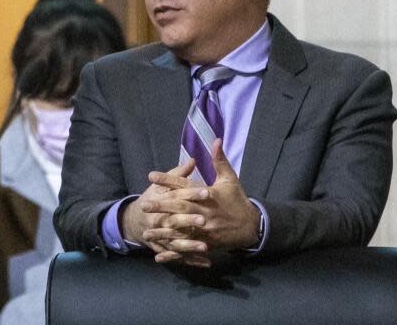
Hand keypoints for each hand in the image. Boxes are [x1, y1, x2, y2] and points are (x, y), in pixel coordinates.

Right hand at [119, 159, 210, 266]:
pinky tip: (207, 262)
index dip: (192, 194)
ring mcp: (161, 236)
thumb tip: (192, 160)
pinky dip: (192, 260)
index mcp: (159, 201)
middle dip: (189, 220)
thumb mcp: (162, 185)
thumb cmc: (153, 200)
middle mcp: (158, 220)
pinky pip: (179, 256)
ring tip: (205, 246)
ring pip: (175, 242)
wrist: (137, 221)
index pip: (177, 196)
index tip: (208, 192)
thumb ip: (178, 174)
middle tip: (204, 220)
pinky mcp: (165, 248)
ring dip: (190, 245)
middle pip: (174, 220)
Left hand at [141, 139, 260, 260]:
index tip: (151, 176)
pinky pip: (187, 249)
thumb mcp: (230, 179)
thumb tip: (216, 140)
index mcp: (209, 194)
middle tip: (144, 204)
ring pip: (181, 230)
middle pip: (180, 208)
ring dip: (163, 232)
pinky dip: (173, 253)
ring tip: (145, 231)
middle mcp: (205, 212)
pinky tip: (159, 255)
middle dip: (161, 206)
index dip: (168, 180)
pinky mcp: (206, 243)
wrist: (251, 227)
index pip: (185, 186)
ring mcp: (205, 230)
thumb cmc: (237, 200)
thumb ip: (220, 160)